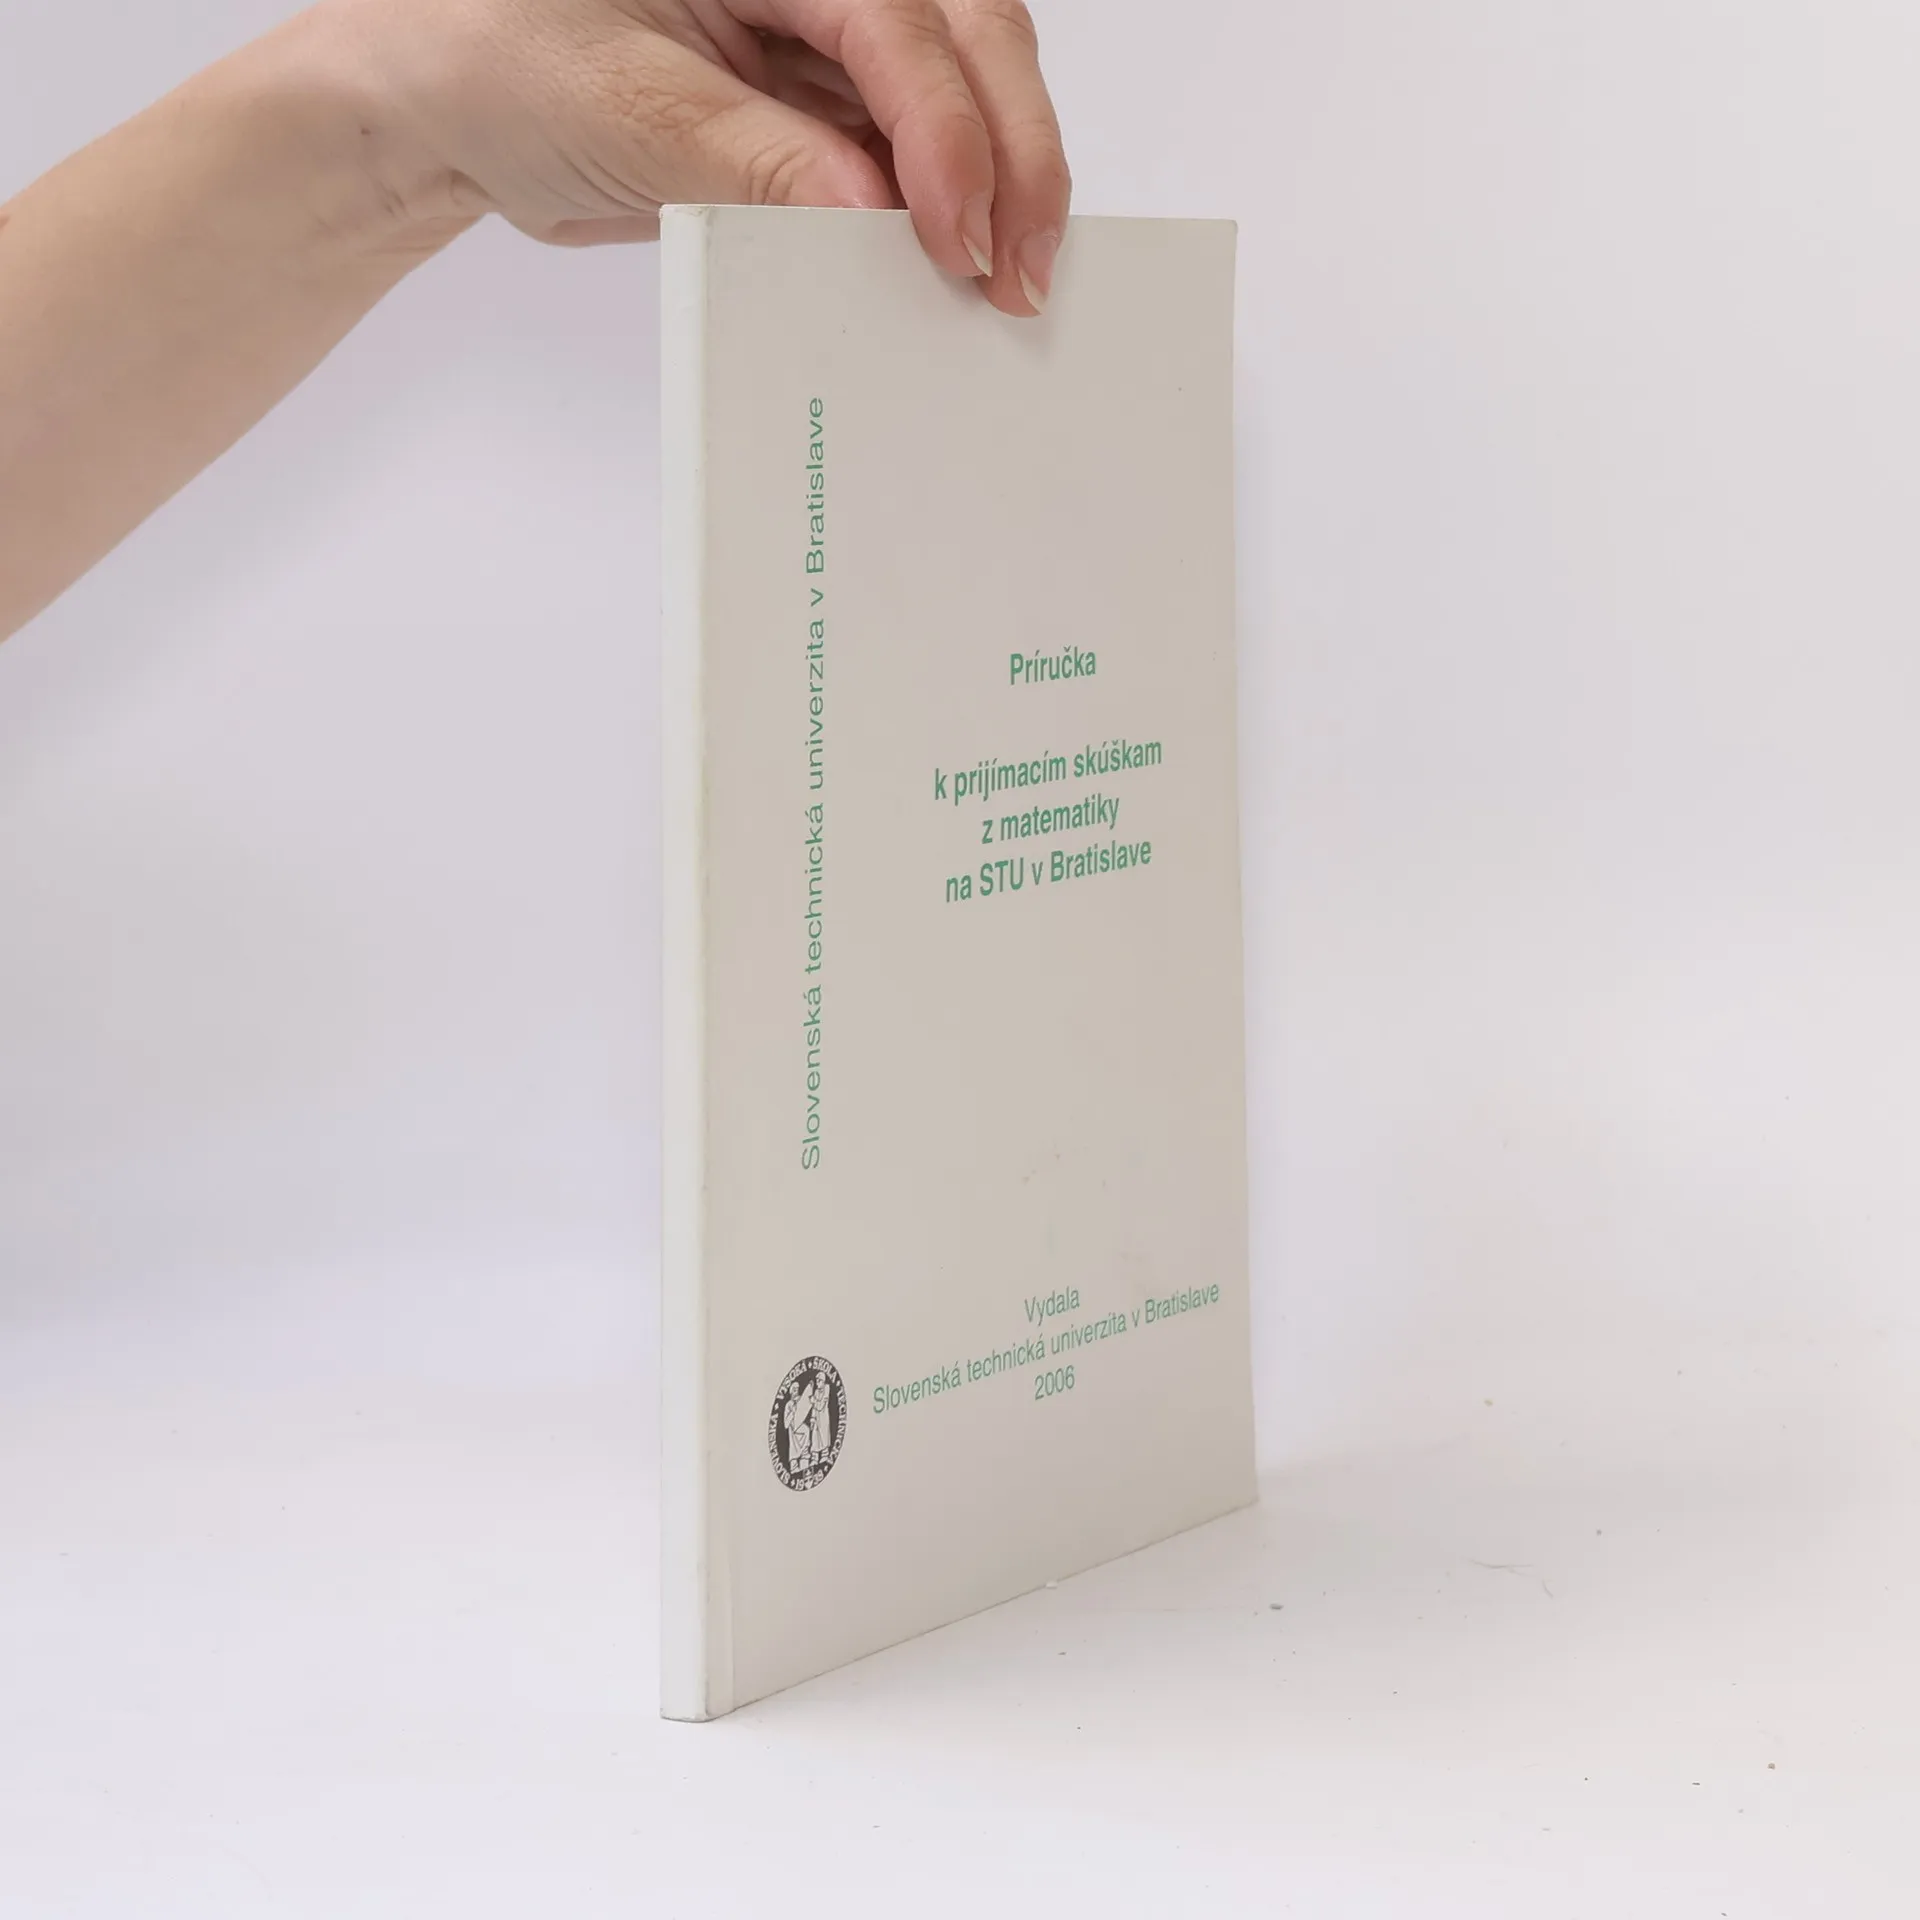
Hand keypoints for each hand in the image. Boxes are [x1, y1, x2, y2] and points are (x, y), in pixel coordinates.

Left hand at [327, 0, 1071, 315]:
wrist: (443, 108)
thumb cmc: (497, 56)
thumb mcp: (628, 107)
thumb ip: (757, 160)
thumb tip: (869, 215)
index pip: (898, 21)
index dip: (947, 129)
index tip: (958, 234)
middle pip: (967, 39)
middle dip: (1010, 152)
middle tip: (1019, 271)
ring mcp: (818, 42)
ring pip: (957, 97)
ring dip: (994, 186)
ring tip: (1005, 284)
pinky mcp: (813, 112)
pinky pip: (905, 158)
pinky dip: (936, 215)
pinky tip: (948, 272)